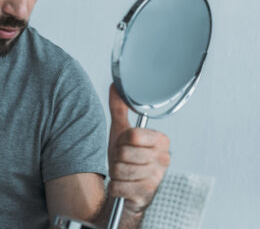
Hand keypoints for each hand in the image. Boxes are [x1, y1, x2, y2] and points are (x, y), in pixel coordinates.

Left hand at [107, 84, 170, 214]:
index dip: (122, 141)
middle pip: (124, 152)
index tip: (126, 145)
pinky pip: (118, 186)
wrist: (128, 192)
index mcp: (161, 141)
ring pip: (119, 169)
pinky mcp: (147, 195)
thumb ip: (119, 108)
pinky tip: (123, 187)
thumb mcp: (121, 132)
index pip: (132, 135)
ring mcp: (157, 178)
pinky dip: (115, 187)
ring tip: (123, 174)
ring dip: (115, 173)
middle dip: (117, 158)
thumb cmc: (126, 159)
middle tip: (123, 161)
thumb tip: (115, 85)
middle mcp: (164, 159)